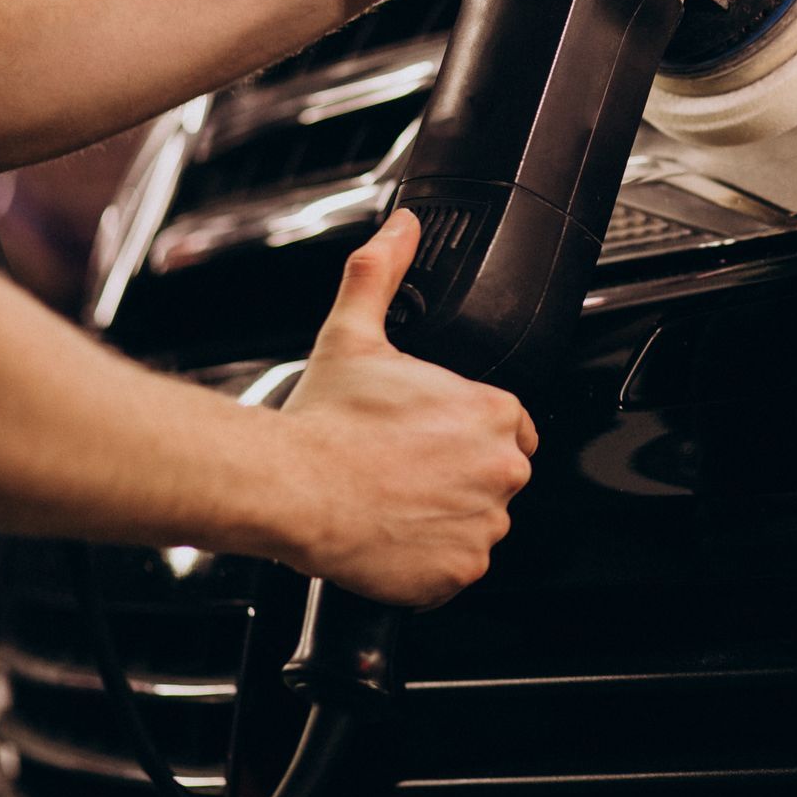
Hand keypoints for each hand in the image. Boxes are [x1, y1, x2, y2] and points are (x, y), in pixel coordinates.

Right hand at [273, 210, 537, 607]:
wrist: (290, 488)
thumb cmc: (324, 420)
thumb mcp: (355, 333)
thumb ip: (382, 273)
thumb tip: (400, 228)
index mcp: (493, 412)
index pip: (506, 425)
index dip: (464, 432)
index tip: (427, 439)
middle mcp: (502, 467)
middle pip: (496, 474)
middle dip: (457, 473)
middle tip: (404, 470)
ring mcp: (484, 522)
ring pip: (478, 520)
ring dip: (446, 515)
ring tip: (395, 500)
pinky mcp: (462, 568)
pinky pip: (458, 566)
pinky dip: (431, 560)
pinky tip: (395, 536)